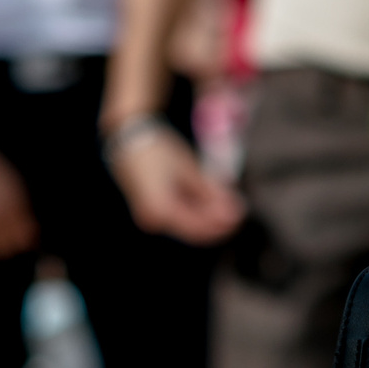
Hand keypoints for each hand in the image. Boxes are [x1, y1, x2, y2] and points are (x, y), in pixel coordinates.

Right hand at [109, 122, 243, 244]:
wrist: (127, 138)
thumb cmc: (158, 149)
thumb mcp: (188, 169)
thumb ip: (209, 192)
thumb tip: (235, 212)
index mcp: (160, 209)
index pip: (197, 227)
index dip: (221, 224)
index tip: (240, 214)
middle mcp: (153, 219)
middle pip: (193, 229)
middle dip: (217, 222)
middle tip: (239, 210)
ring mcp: (150, 217)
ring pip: (187, 224)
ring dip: (208, 217)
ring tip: (228, 202)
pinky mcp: (152, 211)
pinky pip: (178, 216)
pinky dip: (196, 211)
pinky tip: (211, 200)